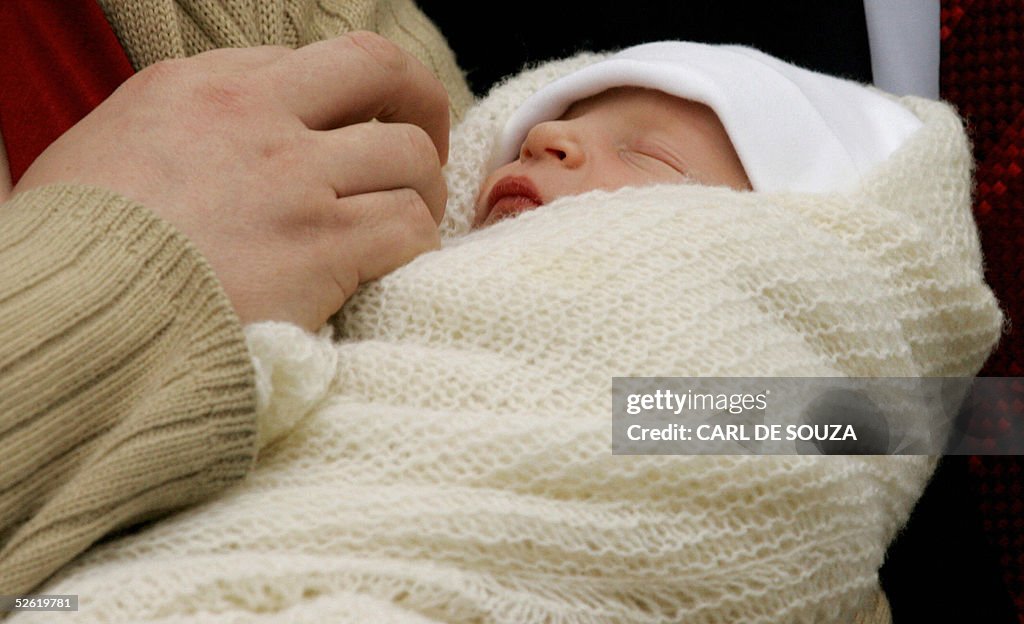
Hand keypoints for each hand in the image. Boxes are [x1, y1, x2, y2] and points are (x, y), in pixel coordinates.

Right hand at [13, 32, 448, 330]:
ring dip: (424, 192)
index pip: (309, 63)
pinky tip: (398, 266)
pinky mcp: (321, 246)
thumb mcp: (104, 157)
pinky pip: (409, 228)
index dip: (348, 99)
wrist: (70, 323)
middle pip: (380, 69)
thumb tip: (217, 154)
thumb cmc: (75, 255)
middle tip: (424, 142)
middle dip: (421, 101)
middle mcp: (255, 117)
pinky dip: (418, 246)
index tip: (355, 132)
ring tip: (412, 223)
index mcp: (197, 88)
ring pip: (410, 158)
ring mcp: (294, 180)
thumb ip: (178, 137)